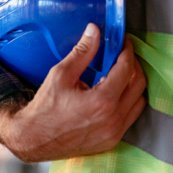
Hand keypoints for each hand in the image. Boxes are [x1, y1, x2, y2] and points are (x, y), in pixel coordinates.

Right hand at [0, 23, 145, 163]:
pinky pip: (130, 117)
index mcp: (103, 100)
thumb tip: (94, 31)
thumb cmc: (44, 107)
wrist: (33, 139)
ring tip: (118, 74)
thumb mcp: (61, 75)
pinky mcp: (112, 141)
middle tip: (122, 54)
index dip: (127, 51)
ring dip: (133, 84)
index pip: (126, 68)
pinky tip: (112, 94)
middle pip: (138, 84)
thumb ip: (82, 52)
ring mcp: (115, 133)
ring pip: (139, 102)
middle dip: (133, 65)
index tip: (123, 42)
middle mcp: (114, 119)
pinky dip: (127, 102)